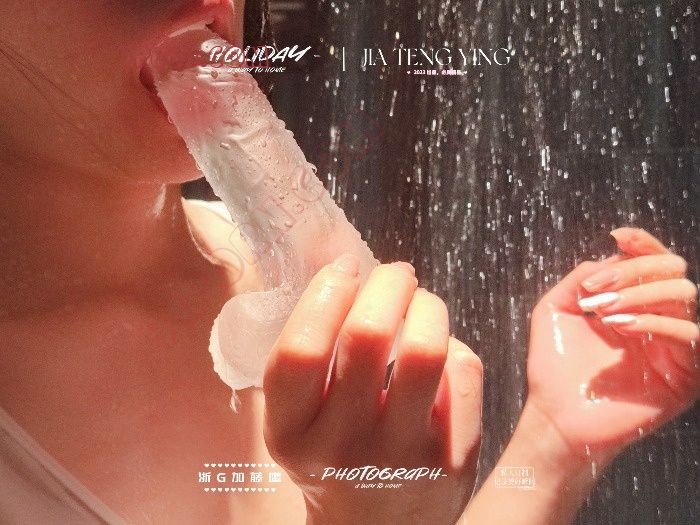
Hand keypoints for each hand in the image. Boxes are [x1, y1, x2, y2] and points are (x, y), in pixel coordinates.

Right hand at [262, 254, 481, 524]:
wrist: (372, 524)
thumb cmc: (331, 449)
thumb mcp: (299, 413)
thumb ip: (306, 349)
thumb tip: (337, 256)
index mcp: (291, 433)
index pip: (299, 350)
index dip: (325, 293)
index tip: (345, 269)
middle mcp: (343, 449)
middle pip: (366, 335)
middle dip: (386, 282)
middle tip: (394, 274)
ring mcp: (402, 457)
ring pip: (426, 348)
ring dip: (426, 305)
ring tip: (420, 302)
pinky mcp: (453, 460)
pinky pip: (464, 371)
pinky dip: (454, 344)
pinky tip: (440, 350)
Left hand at [528, 228, 698, 461]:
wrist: (554, 414)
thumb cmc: (554, 364)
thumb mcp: (556, 308)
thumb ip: (581, 277)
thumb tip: (611, 255)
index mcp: (634, 302)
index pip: (655, 262)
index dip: (643, 244)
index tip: (618, 236)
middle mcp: (659, 319)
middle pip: (673, 270)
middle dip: (632, 270)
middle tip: (594, 291)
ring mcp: (674, 347)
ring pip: (684, 294)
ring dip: (639, 293)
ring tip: (602, 312)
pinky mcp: (685, 377)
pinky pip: (690, 334)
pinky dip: (654, 321)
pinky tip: (619, 326)